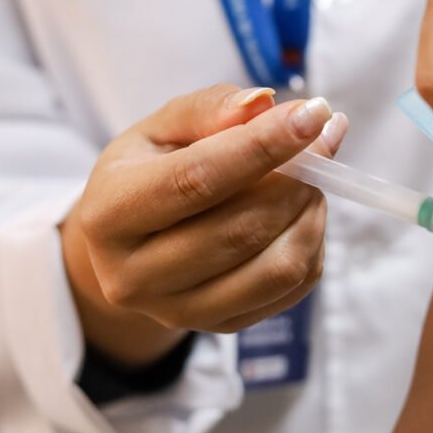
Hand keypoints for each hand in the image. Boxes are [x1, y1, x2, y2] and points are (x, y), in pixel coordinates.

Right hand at [61, 84, 347, 365]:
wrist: (127, 245)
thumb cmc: (148, 173)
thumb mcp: (160, 128)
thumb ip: (209, 109)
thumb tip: (264, 105)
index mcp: (110, 214)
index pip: (197, 179)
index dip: (262, 145)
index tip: (312, 114)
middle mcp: (135, 276)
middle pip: (241, 229)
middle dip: (298, 179)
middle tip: (323, 140)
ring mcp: (178, 311)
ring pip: (276, 267)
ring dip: (311, 213)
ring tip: (312, 178)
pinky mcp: (219, 327)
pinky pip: (291, 289)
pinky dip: (312, 244)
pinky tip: (300, 213)